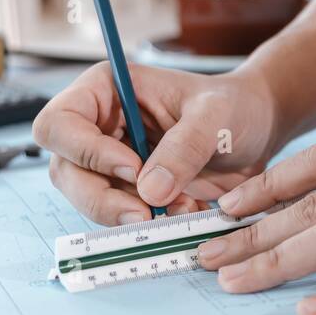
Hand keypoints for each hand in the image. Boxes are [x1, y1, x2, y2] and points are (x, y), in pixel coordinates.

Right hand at [32, 63, 278, 224]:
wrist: (256, 132)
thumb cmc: (234, 107)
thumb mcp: (216, 115)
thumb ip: (185, 146)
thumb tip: (149, 191)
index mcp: (105, 90)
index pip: (60, 123)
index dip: (85, 151)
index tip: (133, 168)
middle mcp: (98, 127)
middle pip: (66, 171)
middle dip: (103, 198)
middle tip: (146, 214)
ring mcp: (110, 163)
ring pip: (88, 200)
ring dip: (130, 214)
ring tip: (183, 205)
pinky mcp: (128, 192)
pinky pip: (120, 217)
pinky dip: (149, 224)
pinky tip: (186, 210)